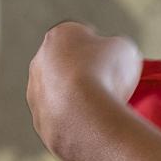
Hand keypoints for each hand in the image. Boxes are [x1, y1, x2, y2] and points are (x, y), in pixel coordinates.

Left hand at [26, 22, 141, 160]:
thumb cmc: (106, 75)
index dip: (99, 48)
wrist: (87, 116)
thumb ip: (116, 49)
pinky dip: (73, 122)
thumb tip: (114, 59)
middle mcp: (40, 61)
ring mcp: (35, 93)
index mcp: (59, 35)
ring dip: (75, 99)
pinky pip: (59, 120)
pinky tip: (90, 125)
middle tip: (107, 85)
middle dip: (83, 73)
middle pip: (65, 65)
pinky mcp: (39, 121)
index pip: (80, 36)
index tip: (111, 61)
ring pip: (58, 94)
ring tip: (100, 109)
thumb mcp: (125, 49)